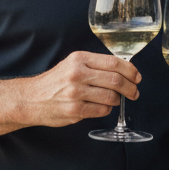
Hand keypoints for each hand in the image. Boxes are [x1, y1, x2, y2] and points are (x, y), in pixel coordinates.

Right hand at [24, 50, 141, 127]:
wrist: (31, 98)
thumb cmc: (55, 81)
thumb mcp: (72, 64)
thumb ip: (95, 65)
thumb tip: (123, 70)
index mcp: (80, 59)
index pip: (113, 62)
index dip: (130, 70)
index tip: (137, 77)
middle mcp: (78, 73)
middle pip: (116, 80)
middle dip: (130, 88)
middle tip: (134, 92)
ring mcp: (76, 92)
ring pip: (111, 96)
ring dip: (118, 100)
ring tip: (115, 100)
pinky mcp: (75, 110)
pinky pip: (102, 110)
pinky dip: (107, 110)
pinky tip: (103, 107)